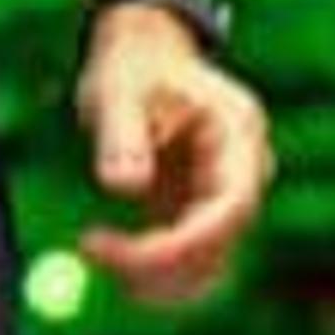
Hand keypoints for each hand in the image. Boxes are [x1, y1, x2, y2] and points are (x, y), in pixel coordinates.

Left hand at [77, 22, 273, 303]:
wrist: (140, 59)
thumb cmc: (133, 68)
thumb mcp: (120, 90)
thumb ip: (122, 135)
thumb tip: (123, 186)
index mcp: (239, 135)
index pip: (230, 206)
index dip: (183, 242)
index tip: (125, 253)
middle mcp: (243, 173)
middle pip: (219, 244)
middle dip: (158, 262)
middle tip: (91, 248)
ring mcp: (224, 198)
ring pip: (205, 265)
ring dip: (152, 276)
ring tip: (93, 247)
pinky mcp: (200, 216)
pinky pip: (186, 262)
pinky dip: (149, 271)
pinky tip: (107, 254)